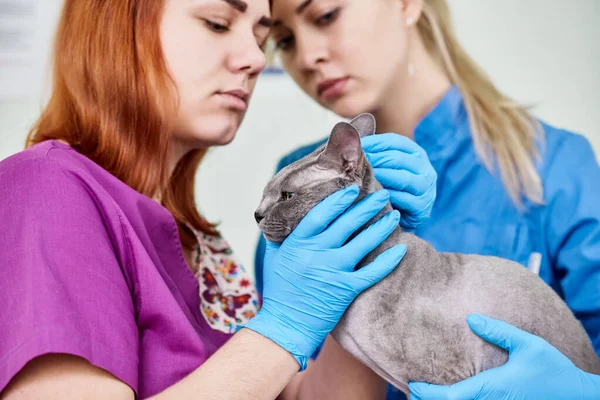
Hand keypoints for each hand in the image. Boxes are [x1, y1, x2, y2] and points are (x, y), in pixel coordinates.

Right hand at [243, 186, 406, 370]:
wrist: (286, 325)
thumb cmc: (279, 290)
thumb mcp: (274, 256)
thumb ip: (281, 234)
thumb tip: (287, 212)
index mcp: (298, 242)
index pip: (321, 213)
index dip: (339, 199)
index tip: (353, 189)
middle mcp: (317, 253)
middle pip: (347, 223)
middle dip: (367, 206)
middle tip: (383, 194)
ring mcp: (333, 271)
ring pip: (364, 243)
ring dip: (382, 226)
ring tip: (395, 214)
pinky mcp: (346, 289)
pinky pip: (372, 272)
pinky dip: (388, 260)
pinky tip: (401, 249)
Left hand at [361, 134, 435, 229]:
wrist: (400, 219)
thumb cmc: (387, 189)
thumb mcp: (384, 167)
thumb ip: (373, 152)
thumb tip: (349, 132)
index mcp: (416, 153)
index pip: (394, 141)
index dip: (373, 142)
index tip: (354, 146)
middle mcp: (425, 168)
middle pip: (396, 158)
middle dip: (372, 160)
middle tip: (352, 164)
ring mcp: (426, 187)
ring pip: (402, 178)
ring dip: (379, 177)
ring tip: (359, 179)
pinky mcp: (423, 207)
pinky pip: (403, 199)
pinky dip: (386, 197)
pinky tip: (370, 197)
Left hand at [409, 314, 599, 399]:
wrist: (577, 397)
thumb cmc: (553, 371)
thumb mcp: (528, 345)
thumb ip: (499, 331)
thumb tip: (471, 318)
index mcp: (491, 388)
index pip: (450, 396)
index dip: (427, 392)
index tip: (412, 383)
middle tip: (412, 389)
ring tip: (426, 392)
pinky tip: (453, 394)